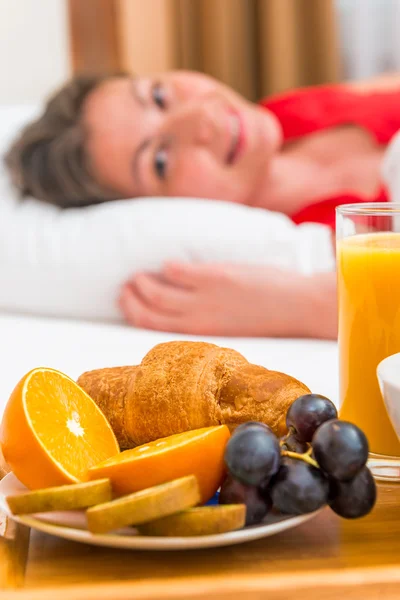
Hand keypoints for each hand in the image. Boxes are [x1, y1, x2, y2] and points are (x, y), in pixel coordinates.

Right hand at [118, 263, 336, 337]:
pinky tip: (168, 265)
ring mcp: (203, 298)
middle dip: (130, 299)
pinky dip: (167, 268)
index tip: (128, 302)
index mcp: (200, 333)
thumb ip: (205, 318)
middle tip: (127, 286)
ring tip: (138, 275)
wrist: (296, 306)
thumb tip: (186, 303)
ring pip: (155, 292)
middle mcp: (196, 319)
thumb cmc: (266, 317)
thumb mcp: (229, 326)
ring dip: (141, 282)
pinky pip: (177, 271)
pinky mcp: (215, 277)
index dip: (134, 314)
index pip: (153, 328)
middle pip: (147, 311)